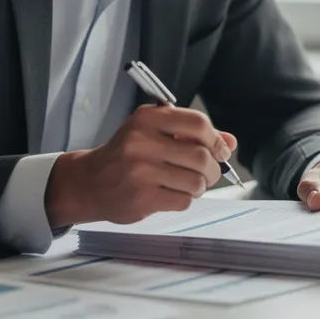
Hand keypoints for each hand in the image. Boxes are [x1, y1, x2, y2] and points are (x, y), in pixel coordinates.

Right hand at [44, 105, 236, 226]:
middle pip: (201, 155)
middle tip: (207, 172)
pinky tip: (171, 194)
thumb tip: (230, 142)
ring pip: (195, 181)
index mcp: (148, 118)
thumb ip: (192, 134)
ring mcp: (140, 171)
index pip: (198, 123)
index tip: (220, 150)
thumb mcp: (154, 132)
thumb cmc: (126, 154)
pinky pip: (183, 200)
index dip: (216, 139)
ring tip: (189, 185)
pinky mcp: (141, 197)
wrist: (89, 182)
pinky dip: (184, 199)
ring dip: (200, 186)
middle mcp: (142, 142)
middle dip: (212, 168)